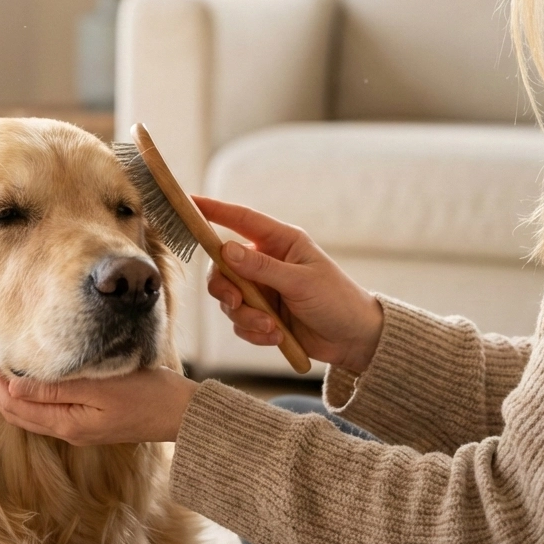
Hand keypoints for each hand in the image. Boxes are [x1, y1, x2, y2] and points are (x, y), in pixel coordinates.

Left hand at [0, 348, 197, 444]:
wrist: (183, 415)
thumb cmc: (149, 395)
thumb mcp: (103, 386)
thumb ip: (60, 387)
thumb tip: (15, 383)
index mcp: (68, 422)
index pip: (14, 402)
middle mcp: (68, 429)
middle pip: (15, 410)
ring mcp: (78, 427)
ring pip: (28, 412)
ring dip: (6, 388)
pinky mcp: (88, 421)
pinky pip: (45, 409)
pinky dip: (27, 392)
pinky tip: (28, 374)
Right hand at [194, 195, 383, 374]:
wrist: (353, 340)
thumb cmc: (336, 300)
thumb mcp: (301, 282)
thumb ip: (262, 268)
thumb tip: (226, 249)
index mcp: (280, 242)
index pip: (241, 220)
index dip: (214, 210)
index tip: (189, 203)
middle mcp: (266, 263)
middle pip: (222, 267)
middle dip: (225, 288)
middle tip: (236, 301)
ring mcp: (262, 290)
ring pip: (229, 299)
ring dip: (246, 317)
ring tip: (271, 329)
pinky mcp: (261, 316)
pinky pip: (240, 322)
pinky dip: (253, 332)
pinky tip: (276, 338)